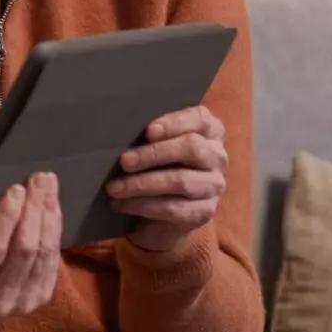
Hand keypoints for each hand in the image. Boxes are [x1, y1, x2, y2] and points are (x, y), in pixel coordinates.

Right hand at [0, 171, 61, 319]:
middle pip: (23, 249)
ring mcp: (22, 302)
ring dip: (47, 213)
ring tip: (46, 183)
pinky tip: (51, 203)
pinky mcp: (40, 296)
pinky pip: (53, 258)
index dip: (4, 219)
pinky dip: (54, 227)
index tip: (13, 188)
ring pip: (43, 252)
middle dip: (33, 210)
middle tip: (37, 177)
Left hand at [106, 106, 227, 251]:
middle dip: (154, 154)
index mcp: (210, 130)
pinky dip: (142, 205)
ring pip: (180, 181)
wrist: (162, 209)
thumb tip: (122, 128)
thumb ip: (150, 134)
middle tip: (124, 161)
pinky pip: (173, 208)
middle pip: (191, 148)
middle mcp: (217, 156)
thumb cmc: (156, 164)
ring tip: (114, 188)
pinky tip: (121, 204)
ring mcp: (213, 185)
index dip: (175, 123)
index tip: (148, 131)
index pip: (200, 119)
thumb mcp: (155, 143)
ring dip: (142, 184)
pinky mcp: (204, 212)